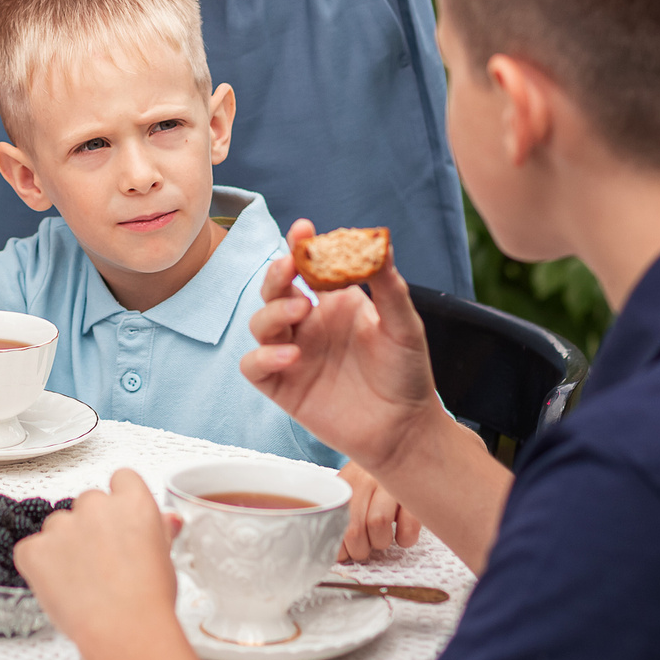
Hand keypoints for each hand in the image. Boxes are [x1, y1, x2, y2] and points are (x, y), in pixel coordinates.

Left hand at [14, 471, 180, 652]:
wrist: (124, 631)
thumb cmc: (148, 601)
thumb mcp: (165, 559)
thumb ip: (160, 530)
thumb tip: (167, 520)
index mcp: (131, 502)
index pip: (121, 480)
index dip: (120, 502)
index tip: (119, 523)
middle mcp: (95, 506)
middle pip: (88, 503)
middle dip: (91, 526)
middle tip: (102, 561)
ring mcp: (62, 526)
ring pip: (58, 525)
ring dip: (64, 545)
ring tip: (82, 580)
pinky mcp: (35, 550)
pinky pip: (31, 550)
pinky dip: (39, 566)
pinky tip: (60, 586)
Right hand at [239, 220, 441, 470]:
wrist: (405, 429)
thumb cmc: (406, 375)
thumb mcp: (403, 325)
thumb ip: (389, 286)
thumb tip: (381, 244)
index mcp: (333, 304)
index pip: (307, 268)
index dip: (299, 246)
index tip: (303, 230)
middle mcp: (308, 326)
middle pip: (274, 289)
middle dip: (277, 273)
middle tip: (292, 266)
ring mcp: (292, 355)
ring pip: (260, 322)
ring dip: (273, 311)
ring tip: (300, 310)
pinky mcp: (282, 386)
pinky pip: (253, 365)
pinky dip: (263, 356)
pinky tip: (290, 355)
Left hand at [337, 462, 420, 562]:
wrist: (396, 452)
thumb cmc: (368, 485)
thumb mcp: (347, 493)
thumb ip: (335, 516)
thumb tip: (331, 552)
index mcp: (343, 484)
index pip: (332, 526)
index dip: (339, 548)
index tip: (345, 550)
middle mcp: (364, 480)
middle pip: (354, 530)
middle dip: (360, 550)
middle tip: (365, 545)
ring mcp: (390, 484)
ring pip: (378, 524)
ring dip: (380, 542)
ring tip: (382, 537)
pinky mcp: (413, 493)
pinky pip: (408, 527)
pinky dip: (405, 539)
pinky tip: (401, 534)